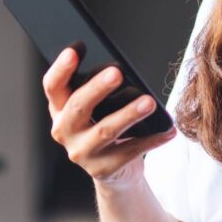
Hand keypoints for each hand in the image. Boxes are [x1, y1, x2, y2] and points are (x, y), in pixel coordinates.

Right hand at [43, 47, 175, 189]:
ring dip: (129, 114)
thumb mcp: (96, 107)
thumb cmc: (105, 126)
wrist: (115, 171)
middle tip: (117, 72)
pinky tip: (167, 129)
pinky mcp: (102, 169)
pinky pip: (130, 151)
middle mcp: (64, 131)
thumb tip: (120, 69)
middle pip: (78, 106)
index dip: (61, 68)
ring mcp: (82, 152)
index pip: (53, 86)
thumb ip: (99, 90)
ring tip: (149, 102)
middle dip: (97, 88)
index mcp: (60, 109)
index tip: (74, 50)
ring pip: (105, 130)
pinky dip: (151, 139)